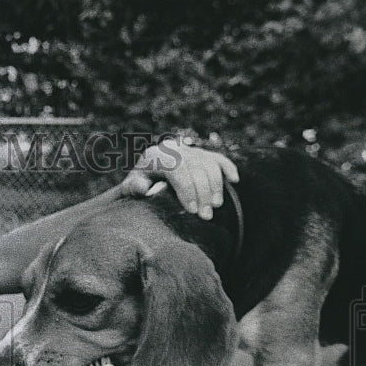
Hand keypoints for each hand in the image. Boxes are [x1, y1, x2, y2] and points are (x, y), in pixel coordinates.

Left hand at [121, 138, 238, 219]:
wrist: (144, 176)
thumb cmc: (137, 187)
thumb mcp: (130, 188)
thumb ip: (134, 188)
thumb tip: (143, 188)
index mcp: (155, 155)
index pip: (176, 169)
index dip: (186, 189)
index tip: (191, 210)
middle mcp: (173, 148)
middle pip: (196, 168)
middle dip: (203, 193)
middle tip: (206, 216)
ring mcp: (189, 150)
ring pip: (209, 164)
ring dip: (216, 186)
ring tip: (215, 207)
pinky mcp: (201, 154)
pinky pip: (218, 159)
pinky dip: (228, 168)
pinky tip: (234, 181)